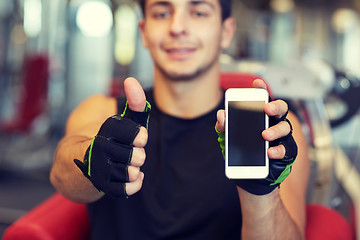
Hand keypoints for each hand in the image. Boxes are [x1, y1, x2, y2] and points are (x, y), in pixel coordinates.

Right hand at [74, 77, 150, 197]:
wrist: (77, 164)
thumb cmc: (108, 140)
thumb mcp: (121, 120)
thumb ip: (133, 103)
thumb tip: (131, 80)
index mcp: (102, 133)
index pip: (123, 131)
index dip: (137, 134)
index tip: (141, 137)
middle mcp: (97, 152)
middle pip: (134, 155)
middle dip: (139, 154)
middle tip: (134, 152)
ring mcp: (98, 171)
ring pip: (130, 172)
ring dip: (135, 169)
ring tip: (131, 164)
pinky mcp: (100, 187)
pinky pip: (125, 189)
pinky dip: (134, 183)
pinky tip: (134, 176)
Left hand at [215, 79, 296, 194]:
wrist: (250, 175)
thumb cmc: (242, 150)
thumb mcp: (229, 138)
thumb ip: (225, 126)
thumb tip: (221, 115)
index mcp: (260, 116)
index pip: (263, 99)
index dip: (261, 89)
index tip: (257, 82)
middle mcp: (273, 123)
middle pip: (280, 109)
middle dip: (275, 106)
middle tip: (267, 108)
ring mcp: (281, 137)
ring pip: (285, 127)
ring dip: (276, 130)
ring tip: (265, 135)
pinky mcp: (286, 152)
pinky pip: (286, 149)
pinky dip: (278, 150)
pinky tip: (270, 152)